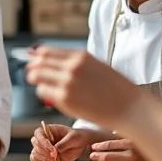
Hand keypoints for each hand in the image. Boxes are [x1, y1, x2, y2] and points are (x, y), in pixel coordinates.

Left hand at [25, 47, 143, 126]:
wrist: (130, 108)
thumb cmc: (116, 89)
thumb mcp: (97, 66)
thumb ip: (76, 64)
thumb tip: (54, 63)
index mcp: (80, 56)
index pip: (46, 52)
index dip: (37, 57)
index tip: (34, 62)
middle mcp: (71, 66)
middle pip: (38, 63)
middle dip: (33, 68)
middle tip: (31, 74)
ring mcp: (67, 83)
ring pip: (37, 77)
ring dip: (36, 81)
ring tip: (40, 84)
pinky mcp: (65, 99)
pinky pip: (43, 93)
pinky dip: (44, 93)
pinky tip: (50, 96)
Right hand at [29, 125, 89, 160]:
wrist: (79, 145)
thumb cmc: (76, 137)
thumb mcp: (73, 138)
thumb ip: (64, 143)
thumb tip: (55, 150)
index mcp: (47, 130)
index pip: (38, 134)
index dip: (43, 142)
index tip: (53, 149)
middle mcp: (42, 139)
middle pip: (35, 145)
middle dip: (45, 152)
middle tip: (55, 157)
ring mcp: (43, 149)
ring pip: (34, 154)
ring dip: (44, 160)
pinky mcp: (45, 158)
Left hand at [89, 139, 161, 160]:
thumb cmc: (152, 154)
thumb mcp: (141, 141)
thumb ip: (127, 136)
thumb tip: (113, 131)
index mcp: (132, 144)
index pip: (110, 144)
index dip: (100, 146)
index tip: (94, 147)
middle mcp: (131, 156)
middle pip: (107, 156)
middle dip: (97, 156)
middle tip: (92, 155)